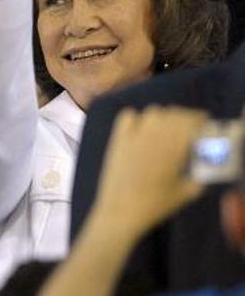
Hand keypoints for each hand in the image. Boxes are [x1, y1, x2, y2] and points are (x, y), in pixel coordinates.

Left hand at [93, 106, 206, 236]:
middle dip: (185, 118)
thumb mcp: (187, 193)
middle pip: (174, 115)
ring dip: (165, 116)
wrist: (121, 211)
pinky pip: (127, 116)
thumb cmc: (155, 205)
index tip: (204, 124)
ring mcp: (133, 136)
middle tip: (190, 126)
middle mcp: (154, 138)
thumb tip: (205, 162)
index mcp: (174, 149)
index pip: (190, 123)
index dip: (199, 121)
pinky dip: (137, 117)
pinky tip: (142, 127)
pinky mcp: (117, 140)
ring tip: (169, 126)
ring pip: (153, 113)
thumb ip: (200, 175)